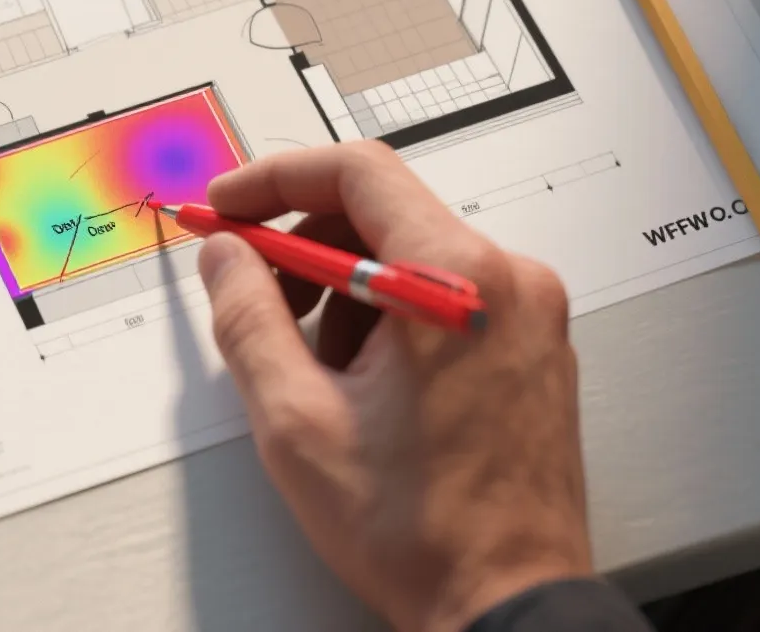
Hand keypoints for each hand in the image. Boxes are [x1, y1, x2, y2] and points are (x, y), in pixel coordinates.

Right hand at [197, 141, 591, 631]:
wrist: (505, 603)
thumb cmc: (421, 531)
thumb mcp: (296, 420)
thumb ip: (248, 318)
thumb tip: (228, 257)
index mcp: (458, 279)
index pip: (358, 171)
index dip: (276, 179)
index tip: (230, 206)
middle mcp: (509, 281)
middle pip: (385, 210)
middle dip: (305, 245)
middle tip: (253, 291)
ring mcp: (530, 314)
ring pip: (411, 257)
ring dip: (346, 293)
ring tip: (316, 374)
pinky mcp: (531, 347)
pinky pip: (446, 296)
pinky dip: (389, 318)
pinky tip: (362, 386)